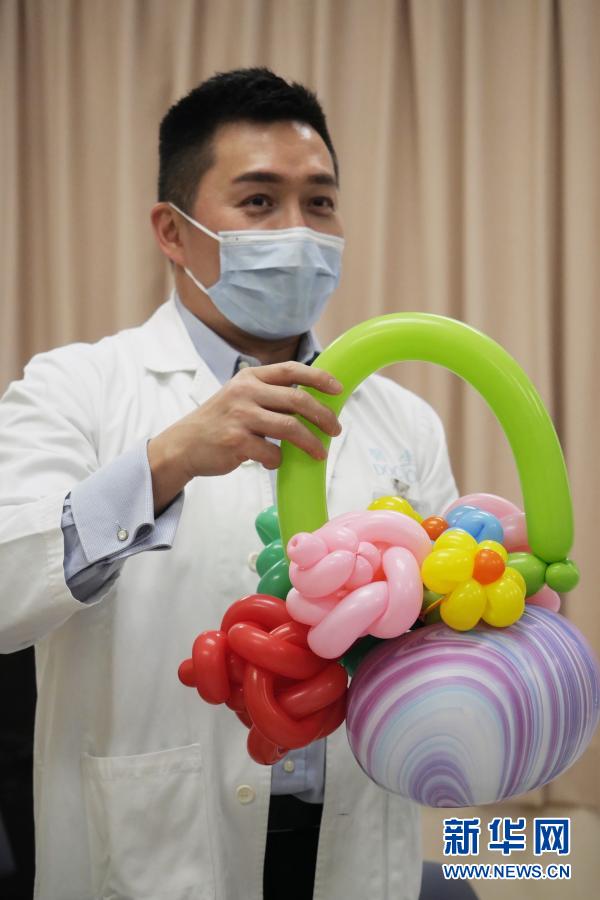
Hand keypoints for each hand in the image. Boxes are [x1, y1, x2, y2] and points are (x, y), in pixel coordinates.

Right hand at [147, 361, 342, 514]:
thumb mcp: (240, 397)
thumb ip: (270, 396)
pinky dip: (278, 461)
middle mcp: (245, 393)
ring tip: (320, 453)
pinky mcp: (236, 441)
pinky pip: (272, 453)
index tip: (338, 389)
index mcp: (250, 378)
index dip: (319, 378)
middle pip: (298, 400)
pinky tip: (273, 462)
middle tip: (336, 430)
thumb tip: (312, 404)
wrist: (184, 445)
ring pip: (290, 428)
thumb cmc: (220, 422)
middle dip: (323, 416)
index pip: (291, 370)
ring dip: (311, 443)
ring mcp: (240, 416)